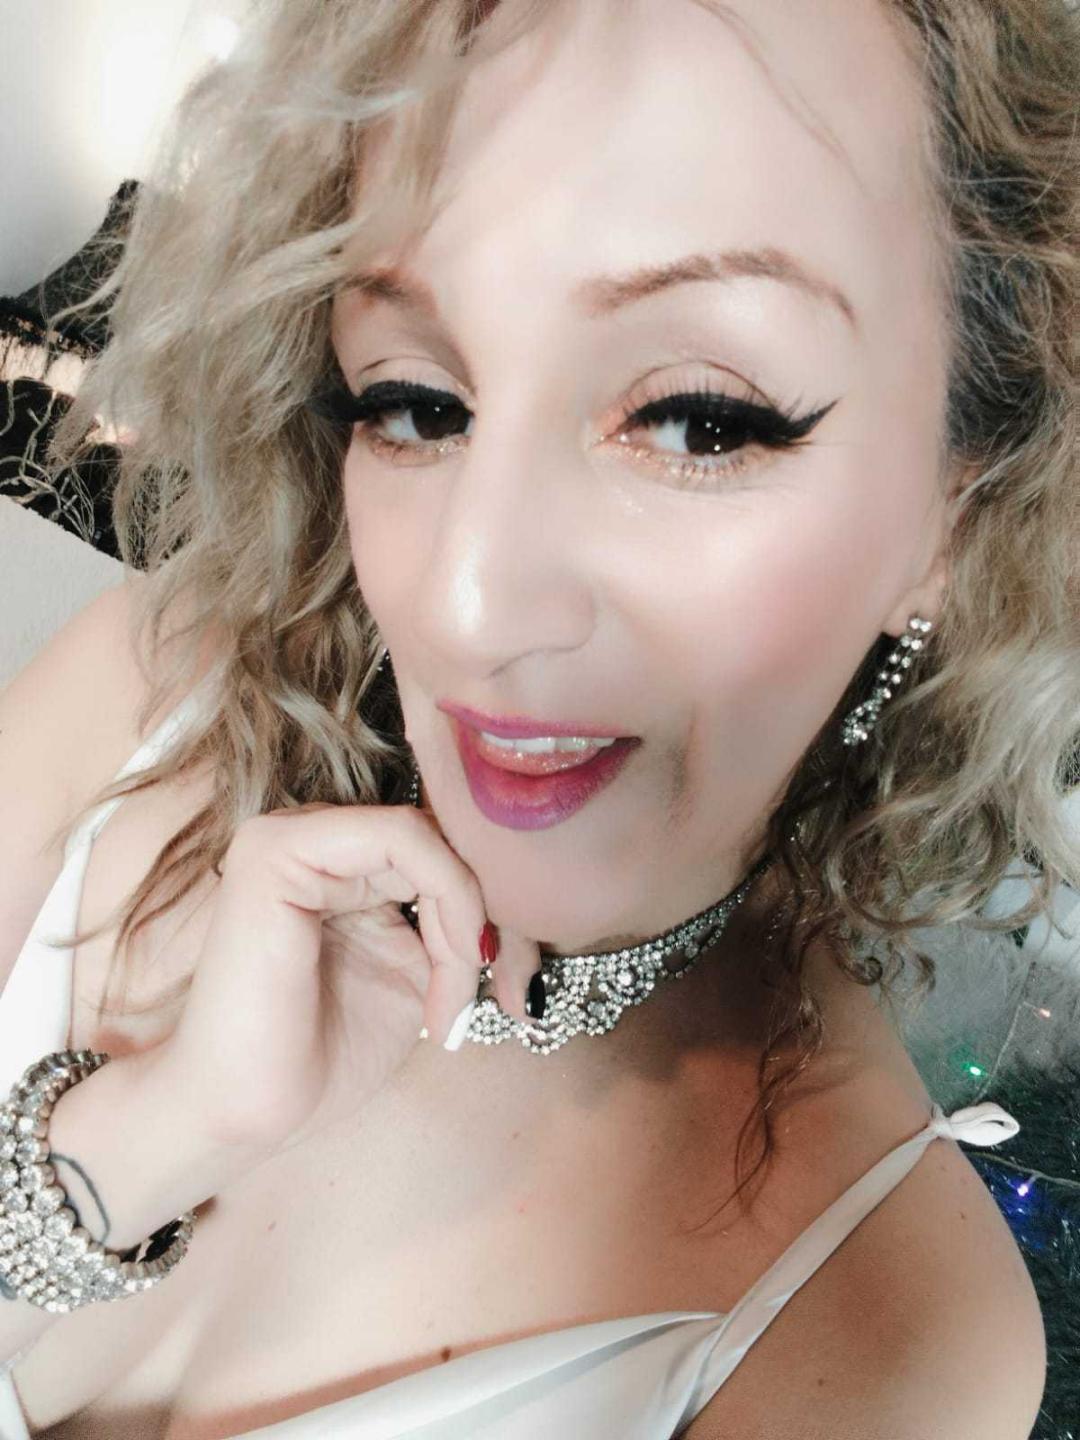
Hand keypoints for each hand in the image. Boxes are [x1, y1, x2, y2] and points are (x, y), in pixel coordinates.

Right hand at [148, 802, 541, 1159]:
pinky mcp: (279, 850)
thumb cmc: (319, 1058)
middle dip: (494, 913)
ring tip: (454, 995)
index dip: (493, 908)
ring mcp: (290, 835)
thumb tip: (518, 909)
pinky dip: (448, 897)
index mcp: (340, 866)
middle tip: (510, 987)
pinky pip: (402, 837)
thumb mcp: (417, 980)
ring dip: (466, 916)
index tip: (517, 985)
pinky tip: (447, 965)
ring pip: (429, 836)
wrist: (245, 1114)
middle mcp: (314, 838)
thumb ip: (453, 931)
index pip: (440, 849)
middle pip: (442, 838)